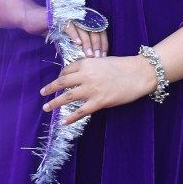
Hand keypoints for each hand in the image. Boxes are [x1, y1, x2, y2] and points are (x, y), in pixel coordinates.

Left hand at [41, 52, 156, 123]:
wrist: (140, 73)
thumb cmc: (124, 66)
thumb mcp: (103, 61)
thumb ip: (91, 68)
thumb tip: (81, 76)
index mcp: (87, 63)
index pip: (67, 70)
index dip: (60, 76)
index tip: (58, 82)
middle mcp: (86, 75)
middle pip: (62, 83)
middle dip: (50, 88)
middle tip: (42, 93)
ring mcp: (92, 89)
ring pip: (67, 97)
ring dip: (54, 103)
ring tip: (46, 107)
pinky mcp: (100, 101)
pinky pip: (81, 111)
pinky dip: (70, 117)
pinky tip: (63, 122)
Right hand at [62, 22, 107, 57]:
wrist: (59, 14)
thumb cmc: (72, 28)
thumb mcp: (83, 32)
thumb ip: (90, 40)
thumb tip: (97, 54)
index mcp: (92, 21)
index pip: (102, 33)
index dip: (103, 45)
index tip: (103, 56)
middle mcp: (86, 19)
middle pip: (94, 33)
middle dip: (96, 46)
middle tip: (96, 57)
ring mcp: (75, 19)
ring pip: (84, 31)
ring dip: (87, 44)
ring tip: (89, 55)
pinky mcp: (64, 19)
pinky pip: (70, 27)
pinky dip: (74, 35)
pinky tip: (78, 43)